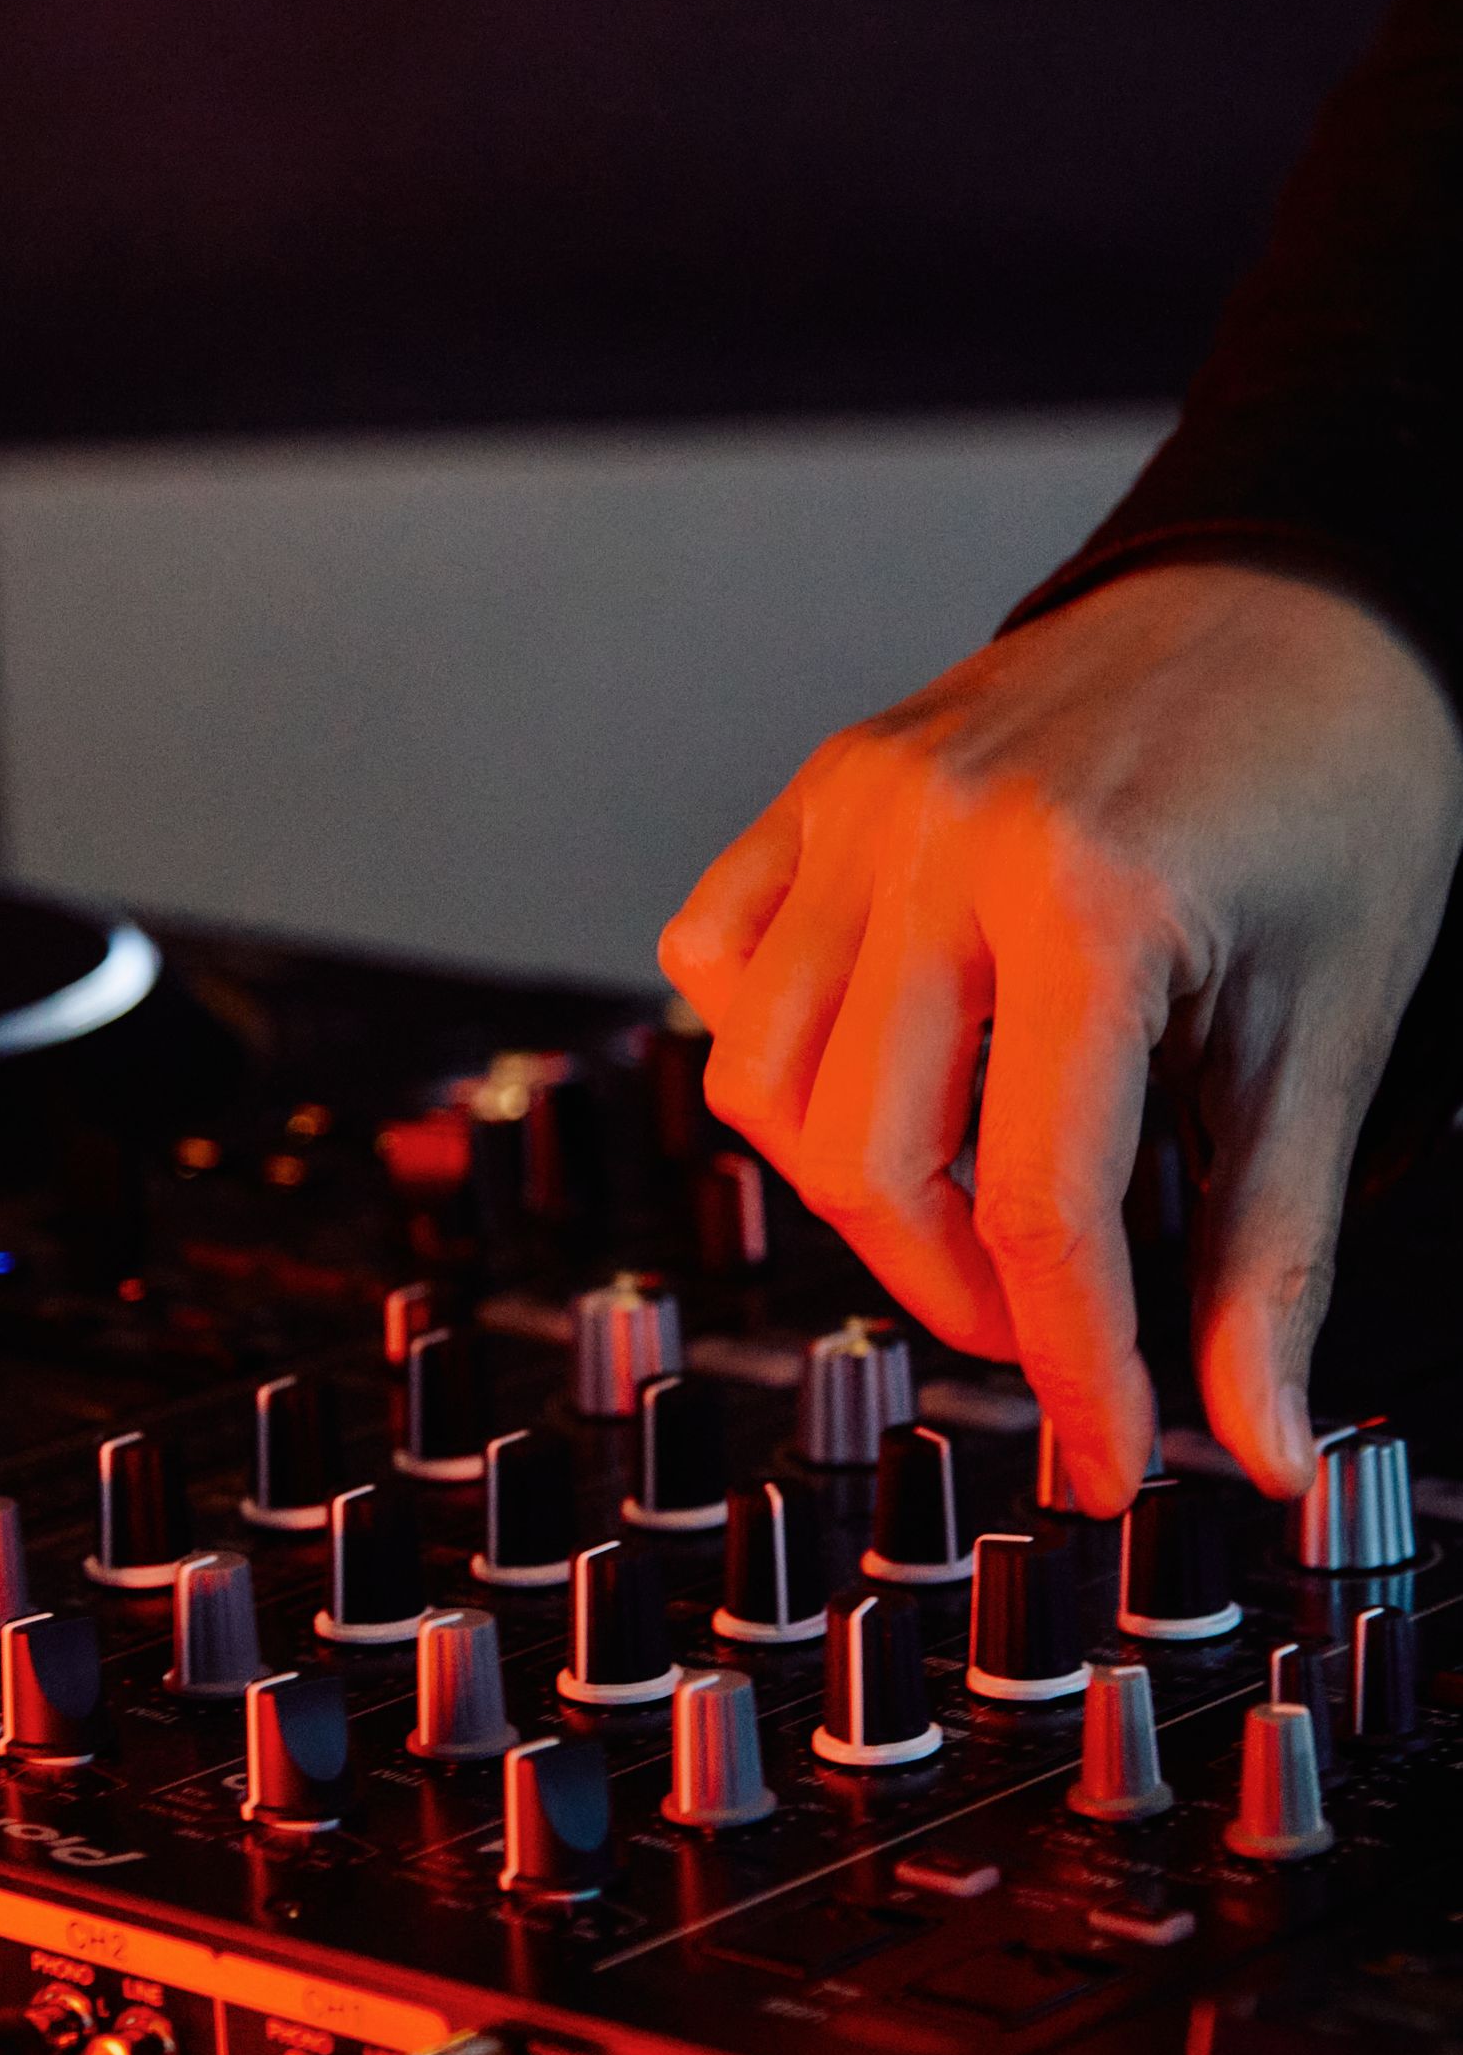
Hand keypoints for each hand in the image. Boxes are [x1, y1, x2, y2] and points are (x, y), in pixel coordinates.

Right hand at [661, 561, 1462, 1511]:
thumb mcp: (1331, 1035)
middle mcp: (945, 843)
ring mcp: (863, 805)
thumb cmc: (1336, 795)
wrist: (1298, 594)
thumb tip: (1264, 1444)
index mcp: (1096, 903)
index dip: (1077, 1371)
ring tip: (964, 1207)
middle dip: (958, 1298)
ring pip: (763, 1077)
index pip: (1043, 1211)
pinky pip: (718, 953)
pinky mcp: (824, 784)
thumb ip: (1272, 1256)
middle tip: (1051, 1334)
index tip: (1111, 1460)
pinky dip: (768, 1043)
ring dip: (853, 1188)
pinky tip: (872, 1068)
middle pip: (868, 1163)